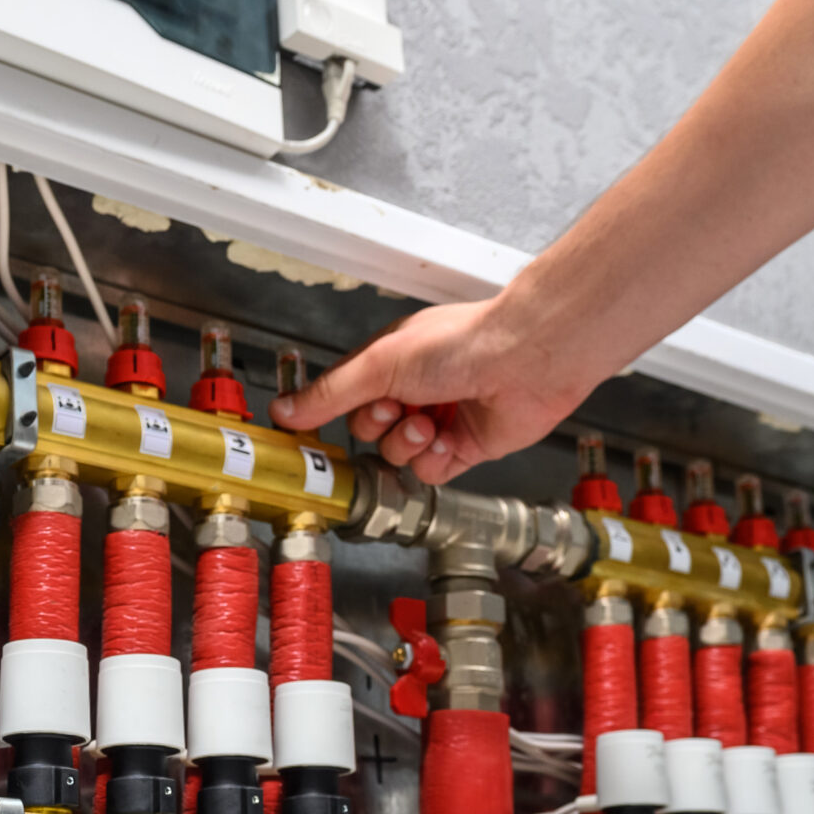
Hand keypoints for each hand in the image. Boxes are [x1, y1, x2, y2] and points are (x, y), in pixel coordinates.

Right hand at [268, 298, 588, 485]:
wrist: (526, 358)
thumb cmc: (464, 343)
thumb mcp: (380, 363)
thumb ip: (330, 393)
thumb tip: (286, 410)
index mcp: (390, 360)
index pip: (344, 395)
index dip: (329, 413)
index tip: (311, 431)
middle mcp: (414, 388)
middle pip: (368, 431)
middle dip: (378, 427)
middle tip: (396, 410)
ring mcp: (440, 418)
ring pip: (398, 454)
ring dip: (408, 443)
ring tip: (429, 423)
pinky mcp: (466, 446)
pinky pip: (431, 470)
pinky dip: (436, 459)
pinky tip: (450, 438)